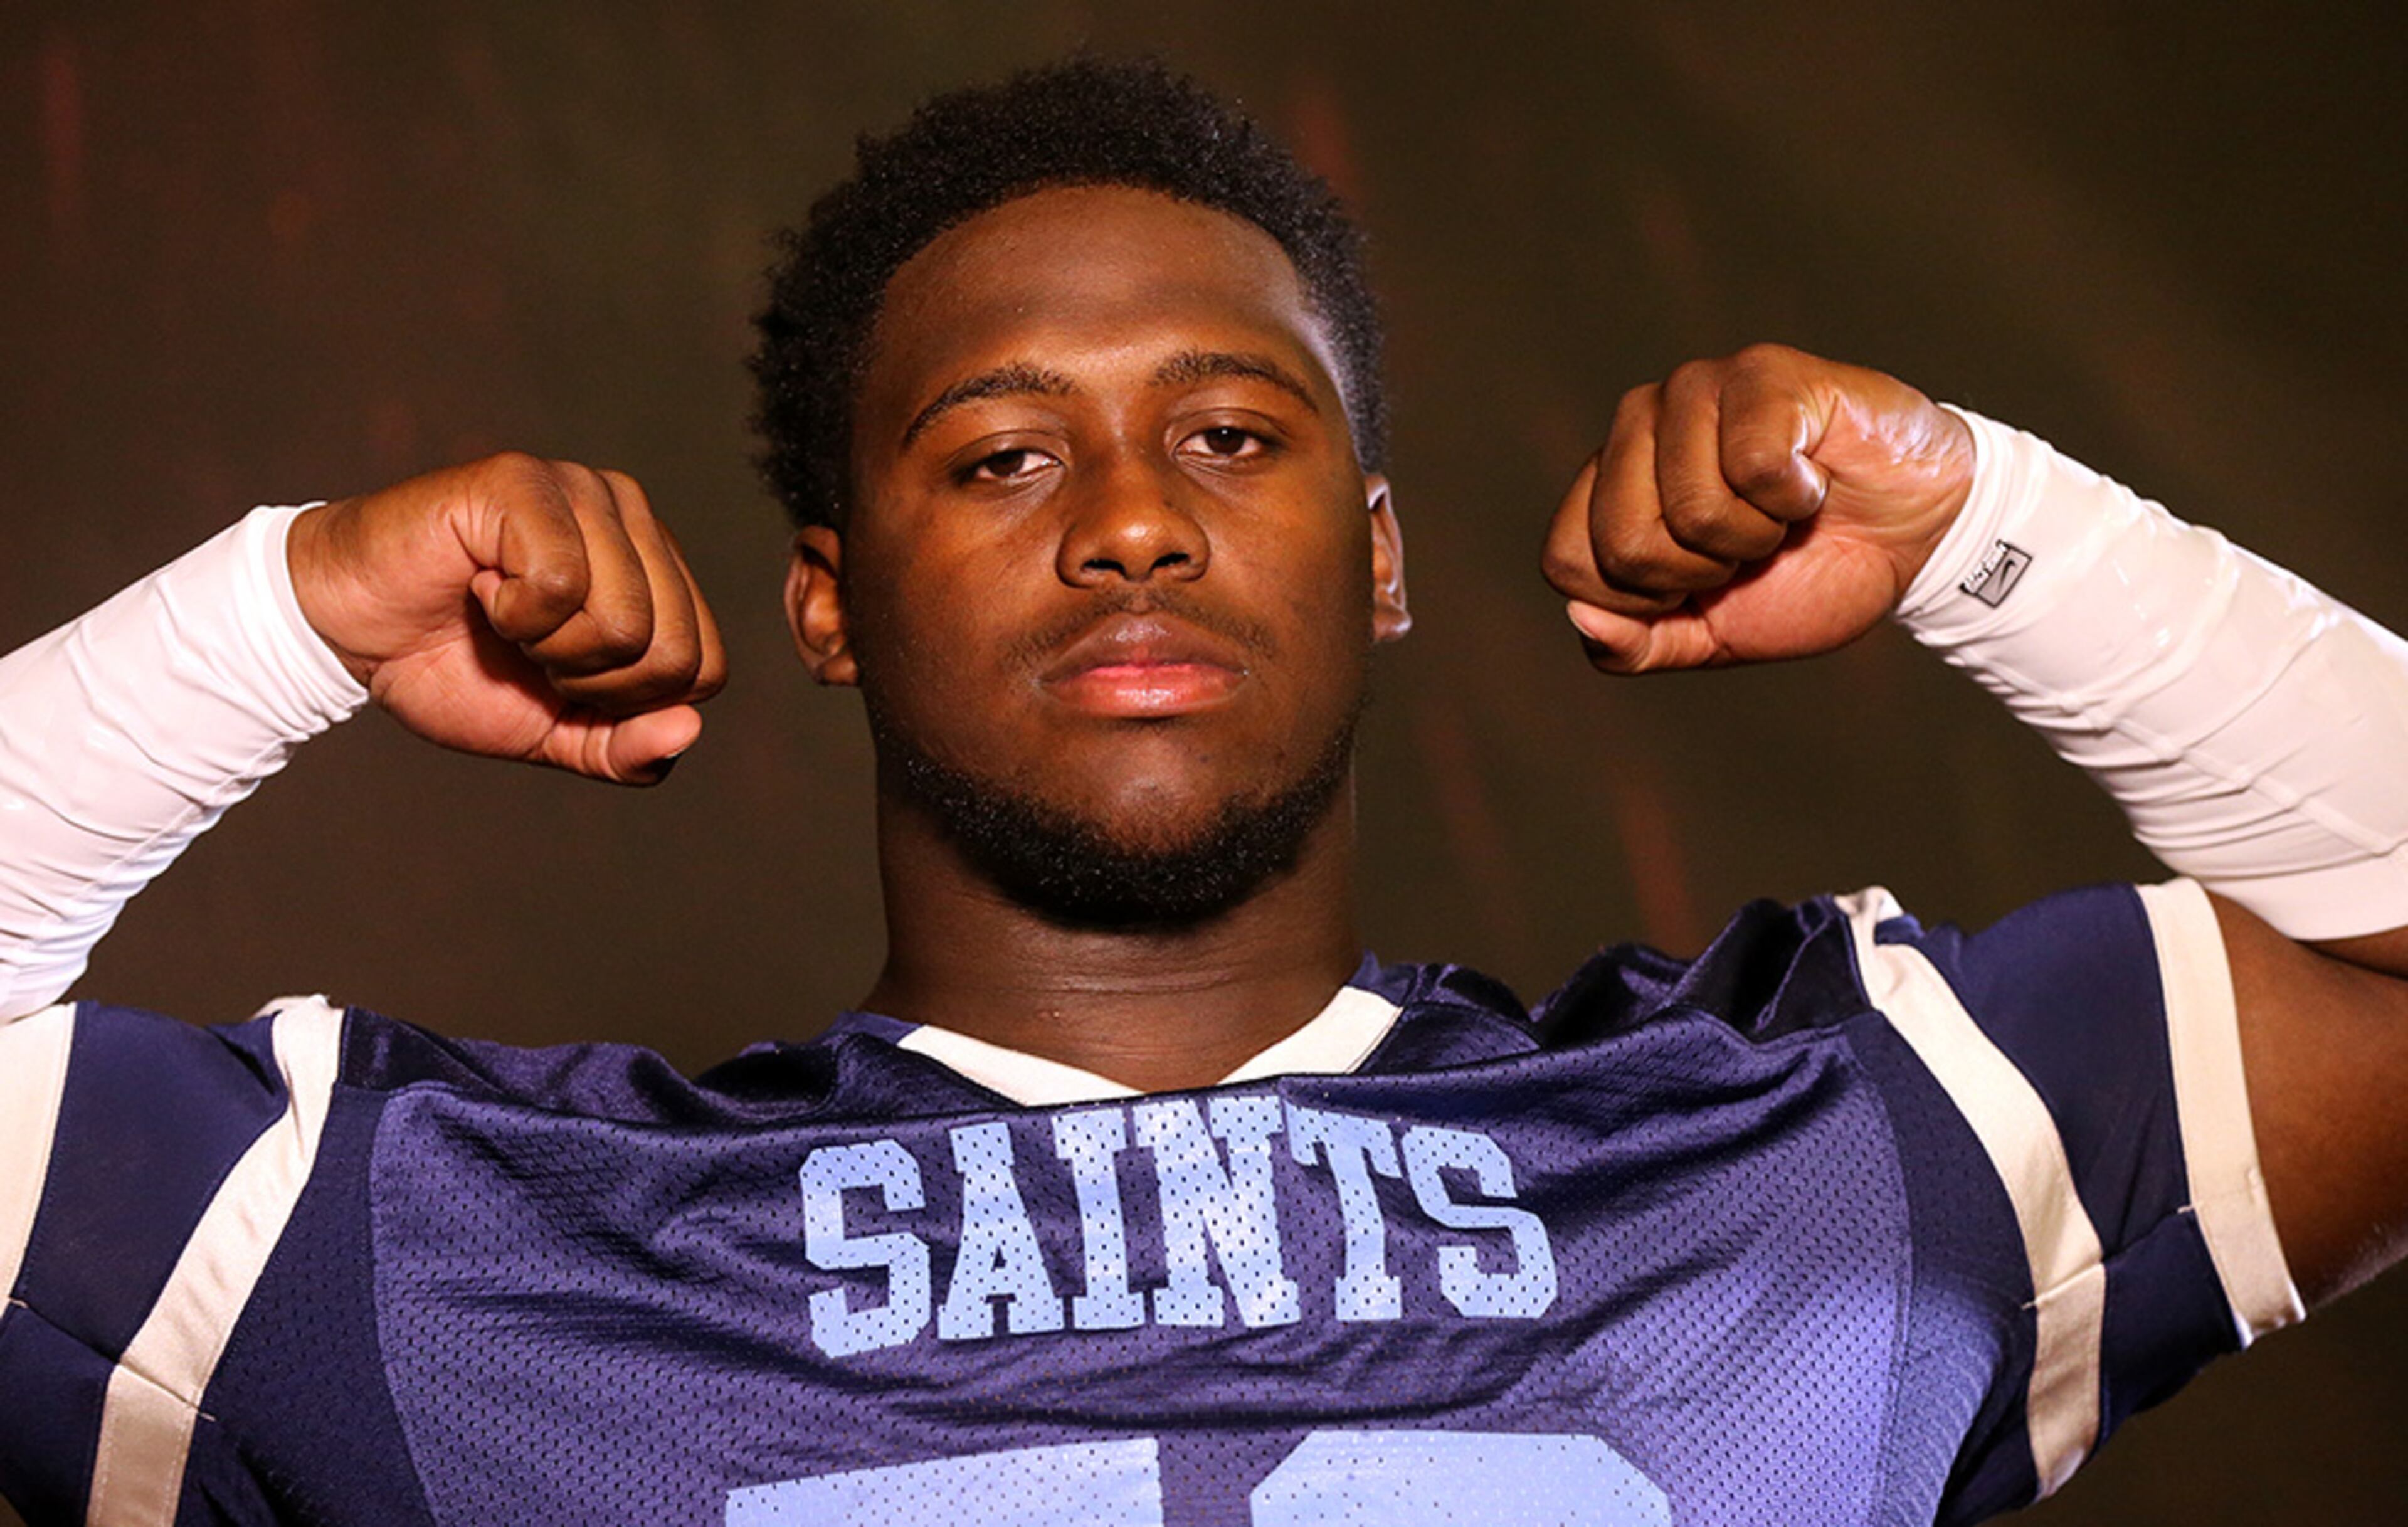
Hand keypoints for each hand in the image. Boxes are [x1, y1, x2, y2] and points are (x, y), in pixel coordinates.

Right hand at [286, 453, 727, 783]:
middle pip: (672, 650)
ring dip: (548, 647)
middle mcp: (632, 517)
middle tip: (528, 647)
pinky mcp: (524, 481)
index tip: (562, 677)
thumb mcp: (554, 732)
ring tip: (504, 614)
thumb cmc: (455, 668)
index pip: (704, 670)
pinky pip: (560, 585)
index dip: (630, 705)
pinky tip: (480, 585)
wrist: (349, 634)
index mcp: (657, 570)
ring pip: (623, 620)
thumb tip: (687, 731)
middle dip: (590, 681)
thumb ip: (625, 748)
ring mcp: (582, 490)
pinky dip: (511, 613)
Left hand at [1541, 344, 1974, 673]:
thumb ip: (1636, 644)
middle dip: (1701, 573)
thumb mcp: (1712, 634)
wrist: (1916, 540)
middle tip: (1751, 545)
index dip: (1640, 603)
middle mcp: (1637, 424)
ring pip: (1690, 509)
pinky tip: (1813, 475)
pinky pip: (1753, 468)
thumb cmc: (1807, 573)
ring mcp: (1695, 389)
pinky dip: (1797, 497)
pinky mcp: (1762, 372)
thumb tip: (1580, 618)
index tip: (1699, 585)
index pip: (1566, 563)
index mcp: (1607, 485)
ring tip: (1783, 509)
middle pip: (1623, 544)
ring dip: (1756, 535)